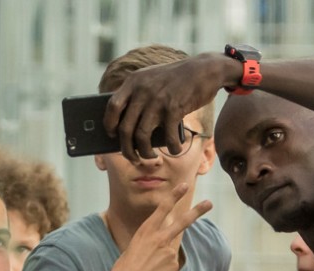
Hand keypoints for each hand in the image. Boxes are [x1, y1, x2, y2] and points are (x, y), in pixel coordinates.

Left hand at [102, 53, 229, 161]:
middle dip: (126, 149)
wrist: (204, 69)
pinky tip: (175, 150)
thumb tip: (129, 126)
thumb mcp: (152, 79)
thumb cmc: (177, 79)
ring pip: (141, 136)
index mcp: (133, 82)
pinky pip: (168, 137)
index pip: (112, 106)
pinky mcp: (173, 109)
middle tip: (133, 157)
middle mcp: (142, 91)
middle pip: (125, 128)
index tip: (113, 135)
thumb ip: (139, 94)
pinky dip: (172, 148)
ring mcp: (157, 100)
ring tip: (150, 157)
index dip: (109, 124)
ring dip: (145, 153)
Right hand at [108, 183, 211, 270]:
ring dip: (163, 257)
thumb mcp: (137, 245)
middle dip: (197, 211)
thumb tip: (166, 244)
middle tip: (209, 203)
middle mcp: (160, 237)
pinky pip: (172, 264)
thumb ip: (153, 240)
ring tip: (149, 266)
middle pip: (182, 221)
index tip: (184, 185)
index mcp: (147, 230)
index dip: (174, 196)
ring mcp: (169, 250)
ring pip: (172, 248)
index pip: (163, 208)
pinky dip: (165, 269)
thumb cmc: (126, 266)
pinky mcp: (174, 264)